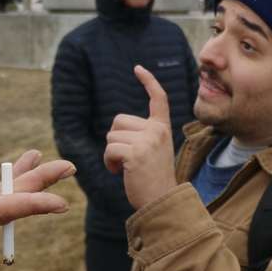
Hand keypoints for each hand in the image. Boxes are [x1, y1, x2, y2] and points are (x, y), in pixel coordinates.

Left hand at [103, 66, 178, 209]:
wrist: (162, 202)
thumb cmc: (153, 179)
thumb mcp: (153, 151)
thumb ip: (142, 135)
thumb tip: (116, 129)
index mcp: (162, 128)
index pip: (158, 98)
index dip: (148, 81)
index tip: (138, 68)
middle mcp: (157, 130)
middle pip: (118, 121)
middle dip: (116, 139)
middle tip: (128, 159)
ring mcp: (147, 140)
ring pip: (111, 136)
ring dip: (112, 153)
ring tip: (126, 168)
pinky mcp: (135, 152)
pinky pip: (109, 149)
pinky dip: (109, 162)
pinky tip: (119, 172)